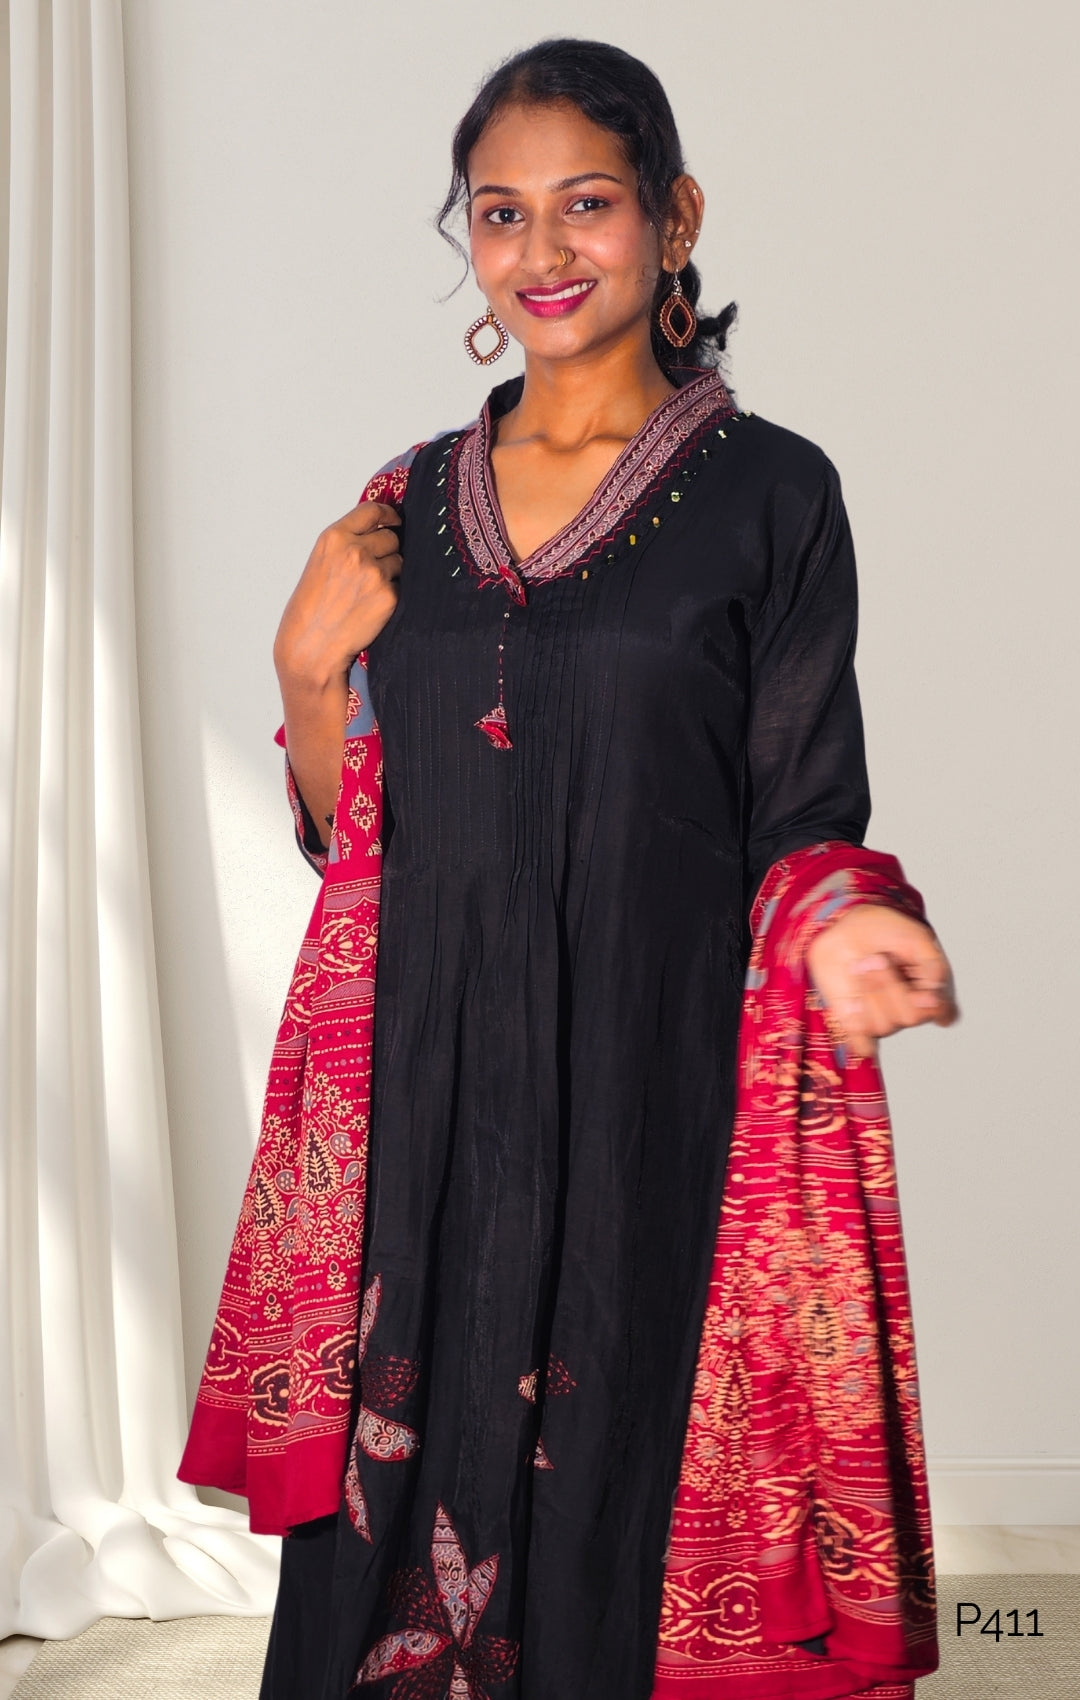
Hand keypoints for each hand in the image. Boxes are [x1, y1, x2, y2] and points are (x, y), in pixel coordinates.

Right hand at [273, 501, 402, 688]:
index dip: (388, 515)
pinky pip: (401, 586)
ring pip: (399, 561)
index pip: (372, 511)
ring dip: (391, 573)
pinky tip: (372, 607)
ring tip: (367, 592)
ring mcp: (374, 573)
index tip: (394, 520)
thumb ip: (346, 543)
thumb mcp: (320, 562)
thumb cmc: (310, 609)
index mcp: (334, 537)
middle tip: (371, 572)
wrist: (311, 646)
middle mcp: (355, 551)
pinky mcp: (388, 595)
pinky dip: (392, 594)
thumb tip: (378, 531)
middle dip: (387, 550)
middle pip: (391, 537)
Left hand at [806, 903, 958, 1058]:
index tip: (925, 994)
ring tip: (860, 966)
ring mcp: (883, 1018)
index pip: (943, 1013)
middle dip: (890, 985)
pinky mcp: (856, 1023)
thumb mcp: (916, 938)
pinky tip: (853, 1004)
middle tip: (877, 958)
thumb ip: (932, 966)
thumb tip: (935, 997)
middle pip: (910, 1017)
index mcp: (932, 989)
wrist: (847, 923)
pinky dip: (858, 1028)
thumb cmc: (886, 930)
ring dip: (869, 993)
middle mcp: (910, 1009)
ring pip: (883, 1026)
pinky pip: (862, 1044)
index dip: (933, 1007)